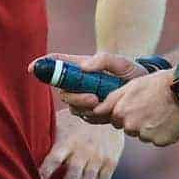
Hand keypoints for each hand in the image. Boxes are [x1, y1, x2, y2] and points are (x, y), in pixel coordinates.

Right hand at [30, 52, 147, 123]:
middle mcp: (79, 83)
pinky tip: (107, 111)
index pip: (57, 63)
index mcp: (81, 67)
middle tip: (93, 98)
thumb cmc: (132, 72)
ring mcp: (84, 99)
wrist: (145, 91)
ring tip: (103, 104)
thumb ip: (103, 60)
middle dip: (75, 97)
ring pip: (73, 107)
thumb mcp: (122, 62)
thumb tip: (83, 67)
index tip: (33, 68)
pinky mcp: (93, 113)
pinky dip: (95, 116)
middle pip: (63, 91)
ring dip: (85, 108)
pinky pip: (86, 118)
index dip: (43, 66)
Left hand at [41, 108, 124, 178]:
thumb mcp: (58, 122)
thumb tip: (19, 147)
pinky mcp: (110, 163)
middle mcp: (82, 151)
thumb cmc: (74, 119)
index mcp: (67, 141)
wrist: (107, 110)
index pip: (53, 160)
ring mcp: (98, 158)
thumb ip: (45, 137)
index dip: (44, 174)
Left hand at [93, 69, 178, 145]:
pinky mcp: (160, 142)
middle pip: (128, 129)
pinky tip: (167, 120)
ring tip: (160, 111)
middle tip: (150, 106)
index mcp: (120, 113)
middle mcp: (130, 127)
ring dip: (149, 127)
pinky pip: (156, 140)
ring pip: (143, 135)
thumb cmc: (155, 84)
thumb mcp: (130, 86)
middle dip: (136, 120)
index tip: (137, 104)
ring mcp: (146, 136)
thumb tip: (94, 112)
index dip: (126, 111)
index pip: (115, 120)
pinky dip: (161, 132)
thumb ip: (111, 100)